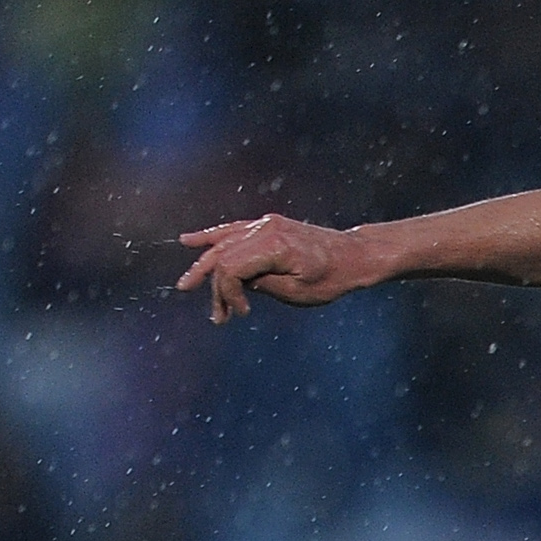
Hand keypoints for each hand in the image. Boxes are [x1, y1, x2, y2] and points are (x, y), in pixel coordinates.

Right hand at [174, 215, 374, 324]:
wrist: (354, 256)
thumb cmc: (333, 277)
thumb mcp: (297, 291)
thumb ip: (262, 285)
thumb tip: (235, 285)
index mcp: (273, 245)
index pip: (231, 267)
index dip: (228, 293)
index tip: (240, 314)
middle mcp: (265, 229)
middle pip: (224, 257)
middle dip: (217, 288)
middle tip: (216, 316)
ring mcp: (265, 224)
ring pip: (224, 244)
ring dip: (206, 266)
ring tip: (187, 284)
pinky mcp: (267, 225)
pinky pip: (232, 231)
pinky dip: (211, 237)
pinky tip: (189, 241)